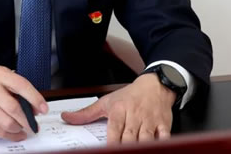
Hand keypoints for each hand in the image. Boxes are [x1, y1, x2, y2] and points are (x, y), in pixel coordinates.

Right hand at [0, 66, 47, 140]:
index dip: (35, 98)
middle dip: (27, 119)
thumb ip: (18, 88)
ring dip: (20, 128)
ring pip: (7, 123)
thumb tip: (35, 107)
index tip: (43, 108)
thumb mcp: (1, 76)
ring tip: (24, 127)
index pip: (21, 86)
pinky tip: (15, 133)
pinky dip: (11, 135)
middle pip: (14, 109)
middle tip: (34, 123)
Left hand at [61, 73, 175, 143]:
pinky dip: (161, 143)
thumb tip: (66, 118)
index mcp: (119, 110)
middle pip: (129, 137)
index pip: (114, 130)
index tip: (108, 151)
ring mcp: (149, 121)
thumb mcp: (107, 101)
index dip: (112, 144)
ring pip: (146, 139)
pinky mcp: (163, 124)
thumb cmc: (129, 95)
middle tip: (120, 152)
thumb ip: (86, 113)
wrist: (155, 85)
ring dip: (141, 146)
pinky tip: (155, 147)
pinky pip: (164, 137)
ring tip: (135, 151)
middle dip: (125, 147)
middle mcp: (134, 115)